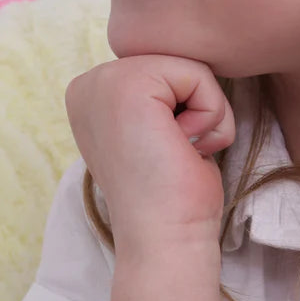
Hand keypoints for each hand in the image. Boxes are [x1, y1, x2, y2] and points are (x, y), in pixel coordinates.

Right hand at [64, 56, 234, 268]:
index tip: (165, 150)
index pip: (168, 69)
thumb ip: (160, 97)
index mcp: (93, 95)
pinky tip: (183, 146)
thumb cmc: (173, 195)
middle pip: (180, 63)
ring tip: (178, 149)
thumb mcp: (159, 130)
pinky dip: (210, 114)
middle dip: (197, 109)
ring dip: (205, 114)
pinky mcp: (128, 84)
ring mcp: (103, 81)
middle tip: (175, 152)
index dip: (184, 110)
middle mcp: (89, 83)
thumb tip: (187, 76)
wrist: (165, 237)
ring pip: (192, 67)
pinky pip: (200, 75)